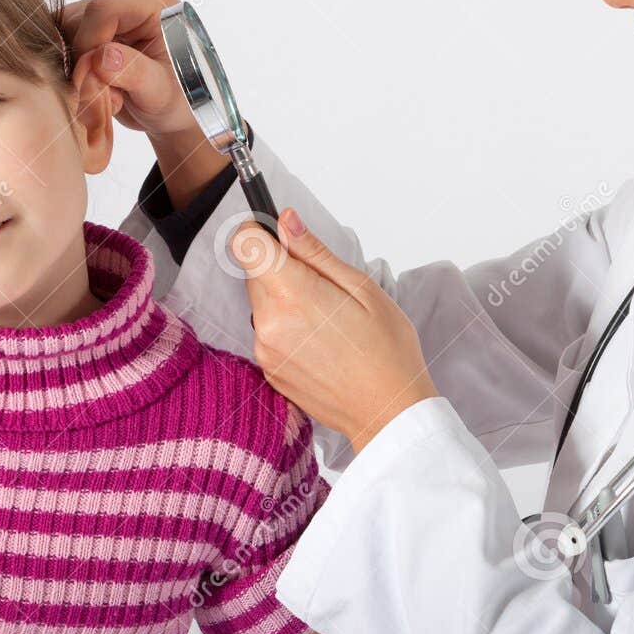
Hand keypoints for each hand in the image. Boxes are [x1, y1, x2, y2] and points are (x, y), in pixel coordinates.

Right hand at [59, 0, 194, 138]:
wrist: (174, 106)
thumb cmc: (177, 97)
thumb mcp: (160, 93)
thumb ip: (133, 73)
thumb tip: (100, 57)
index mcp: (155, 1)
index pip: (102, 10)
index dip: (87, 45)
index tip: (93, 79)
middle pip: (79, 17)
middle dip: (82, 60)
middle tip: (104, 93)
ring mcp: (111, 3)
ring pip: (66, 28)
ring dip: (75, 63)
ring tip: (105, 90)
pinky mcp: (94, 18)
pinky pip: (64, 36)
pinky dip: (72, 62)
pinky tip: (95, 81)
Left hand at [234, 208, 437, 453]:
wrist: (388, 411)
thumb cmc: (387, 350)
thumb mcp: (362, 288)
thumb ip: (316, 253)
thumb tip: (286, 222)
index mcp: (293, 295)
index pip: (246, 245)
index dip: (257, 230)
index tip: (275, 231)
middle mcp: (269, 324)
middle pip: (253, 273)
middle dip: (279, 267)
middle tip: (322, 283)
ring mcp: (265, 350)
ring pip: (260, 303)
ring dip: (282, 298)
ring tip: (325, 316)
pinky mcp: (268, 370)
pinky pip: (267, 331)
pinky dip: (285, 326)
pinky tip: (319, 338)